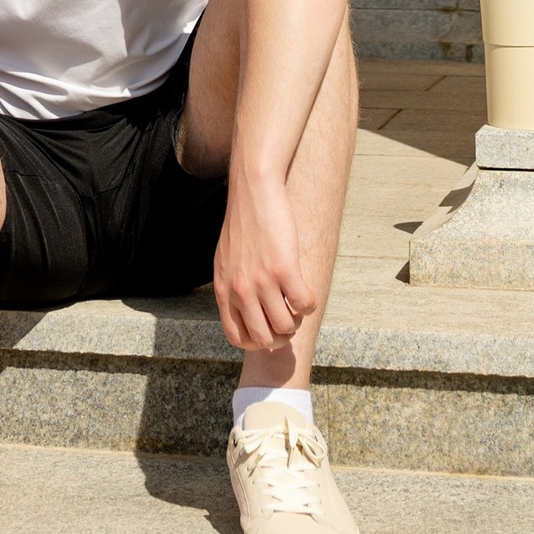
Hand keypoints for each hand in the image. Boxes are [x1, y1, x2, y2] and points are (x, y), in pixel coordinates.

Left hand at [212, 169, 311, 352]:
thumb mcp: (225, 261)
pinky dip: (309, 303)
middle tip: (287, 319)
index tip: (268, 332)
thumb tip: (245, 312)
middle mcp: (241, 290)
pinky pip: (304, 305)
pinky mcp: (284, 269)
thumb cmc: (243, 224)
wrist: (253, 191)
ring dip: (296, 320)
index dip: (256, 342)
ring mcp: (262, 281)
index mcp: (224, 290)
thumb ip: (232, 288)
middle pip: (263, 339)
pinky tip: (305, 289)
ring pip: (286, 326)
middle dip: (279, 336)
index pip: (237, 338)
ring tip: (296, 303)